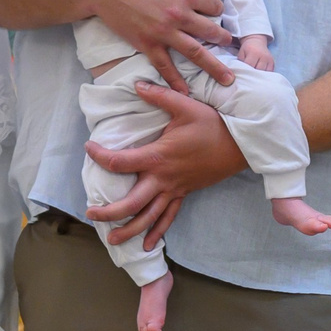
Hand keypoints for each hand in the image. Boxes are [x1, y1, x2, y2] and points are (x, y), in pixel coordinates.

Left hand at [83, 78, 245, 250]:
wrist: (241, 145)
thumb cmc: (213, 125)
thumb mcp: (186, 106)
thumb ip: (159, 96)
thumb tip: (137, 85)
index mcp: (158, 157)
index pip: (119, 162)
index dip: (99, 156)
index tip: (89, 148)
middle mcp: (163, 178)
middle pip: (130, 203)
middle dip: (109, 212)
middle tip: (90, 213)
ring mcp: (174, 189)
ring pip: (148, 217)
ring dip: (129, 230)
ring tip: (111, 240)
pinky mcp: (184, 194)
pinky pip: (168, 217)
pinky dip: (157, 231)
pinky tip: (146, 245)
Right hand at [91, 0, 237, 87]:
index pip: (214, 6)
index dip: (217, 9)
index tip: (214, 13)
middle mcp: (179, 15)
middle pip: (211, 31)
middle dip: (223, 38)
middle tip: (229, 44)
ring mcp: (163, 32)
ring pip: (195, 53)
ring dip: (213, 66)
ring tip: (226, 78)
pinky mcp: (147, 43)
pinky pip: (164, 65)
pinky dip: (175, 80)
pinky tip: (185, 92)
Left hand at [235, 35, 274, 72]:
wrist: (257, 42)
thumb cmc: (247, 48)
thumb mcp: (241, 53)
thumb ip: (240, 62)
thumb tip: (242, 72)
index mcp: (254, 53)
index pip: (250, 65)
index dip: (245, 70)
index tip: (243, 73)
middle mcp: (263, 56)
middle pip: (258, 70)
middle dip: (252, 74)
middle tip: (248, 76)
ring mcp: (269, 59)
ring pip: (264, 73)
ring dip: (258, 75)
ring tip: (254, 76)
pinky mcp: (272, 62)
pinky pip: (269, 72)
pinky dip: (264, 75)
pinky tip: (260, 74)